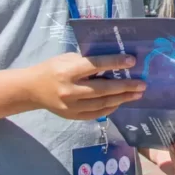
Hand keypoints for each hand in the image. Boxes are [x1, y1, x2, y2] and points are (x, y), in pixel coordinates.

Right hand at [28, 52, 144, 120]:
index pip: (95, 66)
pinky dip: (110, 108)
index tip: (132, 61)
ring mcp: (71, 106)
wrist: (32, 89)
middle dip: (125, 86)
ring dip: (122, 99)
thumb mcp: (67, 58)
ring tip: (137, 94)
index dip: (115, 63)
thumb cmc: (52, 68)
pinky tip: (121, 102)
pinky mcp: (72, 116)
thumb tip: (113, 61)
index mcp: (68, 71)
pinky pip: (96, 114)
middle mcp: (70, 90)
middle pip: (103, 89)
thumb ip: (87, 61)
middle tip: (142, 84)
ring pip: (102, 104)